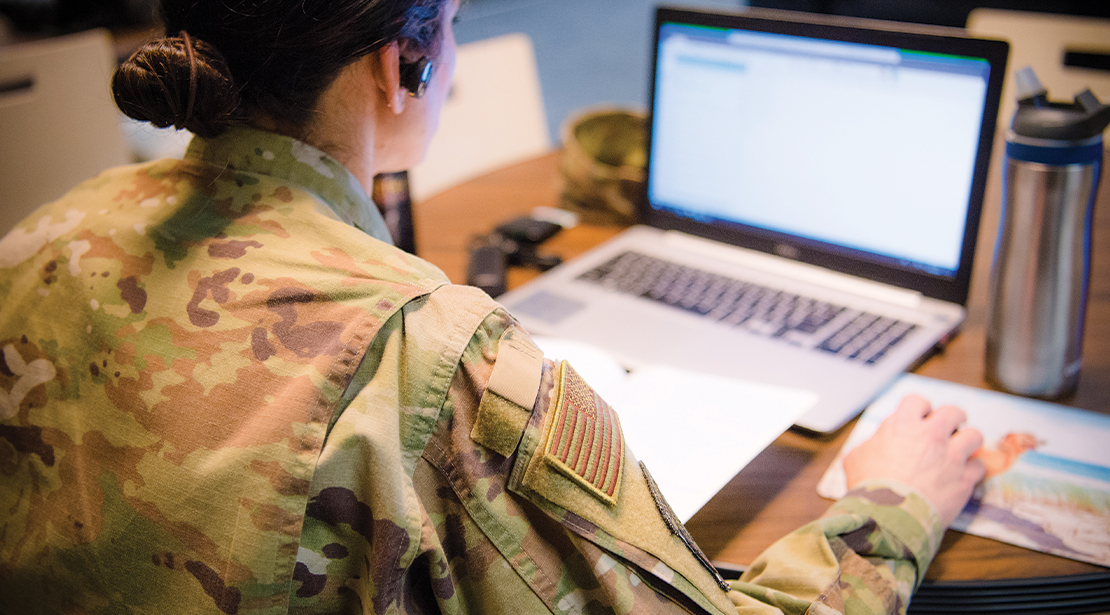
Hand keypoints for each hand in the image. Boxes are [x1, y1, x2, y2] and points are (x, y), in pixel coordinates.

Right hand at [843, 394, 985, 526]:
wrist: (888, 516)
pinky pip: (979, 465)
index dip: (918, 410)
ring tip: (959, 451)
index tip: (918, 420)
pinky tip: (963, 475)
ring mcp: (952, 456)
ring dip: (967, 441)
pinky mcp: (965, 478)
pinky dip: (972, 469)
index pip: (918, 401)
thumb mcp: (856, 458)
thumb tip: (874, 445)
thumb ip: (870, 444)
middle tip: (946, 432)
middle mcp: (932, 435)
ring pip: (974, 435)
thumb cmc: (868, 487)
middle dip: (951, 420)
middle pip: (953, 412)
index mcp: (903, 424)